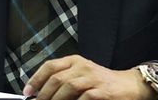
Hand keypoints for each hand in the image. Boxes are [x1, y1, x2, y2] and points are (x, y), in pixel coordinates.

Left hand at [23, 55, 153, 99]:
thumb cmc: (103, 83)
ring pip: (68, 87)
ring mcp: (93, 78)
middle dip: (44, 94)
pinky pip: (84, 98)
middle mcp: (83, 67)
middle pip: (57, 78)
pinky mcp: (102, 92)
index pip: (50, 66)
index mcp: (75, 61)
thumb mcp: (82, 75)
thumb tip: (42, 93)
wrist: (130, 86)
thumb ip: (65, 80)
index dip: (36, 79)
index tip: (28, 91)